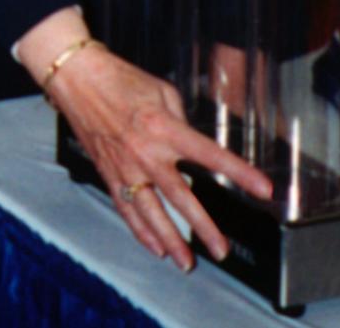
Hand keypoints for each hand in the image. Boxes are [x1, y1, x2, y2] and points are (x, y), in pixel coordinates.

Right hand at [20, 11, 271, 270]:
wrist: (76, 77)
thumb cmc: (119, 78)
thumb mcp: (162, 91)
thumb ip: (181, 121)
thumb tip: (192, 144)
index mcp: (164, 127)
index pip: (210, 155)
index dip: (239, 173)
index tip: (263, 189)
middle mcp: (145, 151)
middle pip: (180, 196)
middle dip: (204, 226)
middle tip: (221, 249)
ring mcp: (124, 165)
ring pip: (150, 211)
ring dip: (169, 239)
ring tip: (186, 261)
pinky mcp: (107, 171)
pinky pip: (125, 207)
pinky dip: (139, 230)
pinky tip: (154, 247)